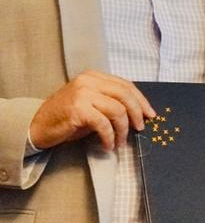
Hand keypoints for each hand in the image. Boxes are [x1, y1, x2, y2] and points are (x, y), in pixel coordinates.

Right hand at [28, 71, 154, 150]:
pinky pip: (104, 124)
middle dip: (137, 113)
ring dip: (123, 130)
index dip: (141, 101)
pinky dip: (110, 137)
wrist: (36, 127)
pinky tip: (108, 145)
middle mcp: (89, 81)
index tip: (150, 114)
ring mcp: (83, 93)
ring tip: (121, 142)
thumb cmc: (66, 118)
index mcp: (94, 76)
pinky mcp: (78, 109)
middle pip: (125, 95)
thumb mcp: (91, 104)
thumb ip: (110, 102)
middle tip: (140, 128)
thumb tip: (138, 114)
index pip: (126, 86)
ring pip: (117, 110)